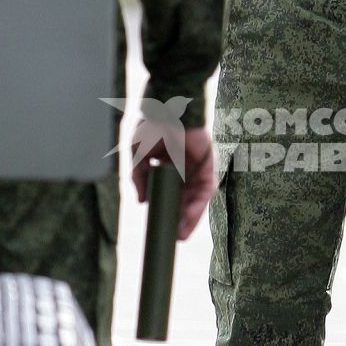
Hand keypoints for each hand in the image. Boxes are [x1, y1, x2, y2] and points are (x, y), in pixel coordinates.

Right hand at [131, 122, 215, 239]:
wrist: (168, 108)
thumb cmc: (153, 124)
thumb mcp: (138, 155)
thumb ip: (138, 177)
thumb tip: (141, 201)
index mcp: (169, 164)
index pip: (169, 192)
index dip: (164, 208)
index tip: (157, 223)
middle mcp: (184, 169)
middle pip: (183, 200)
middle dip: (177, 219)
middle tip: (169, 237)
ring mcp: (197, 169)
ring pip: (195, 200)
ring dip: (188, 220)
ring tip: (178, 237)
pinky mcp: (207, 168)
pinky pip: (204, 194)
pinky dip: (196, 210)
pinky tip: (186, 224)